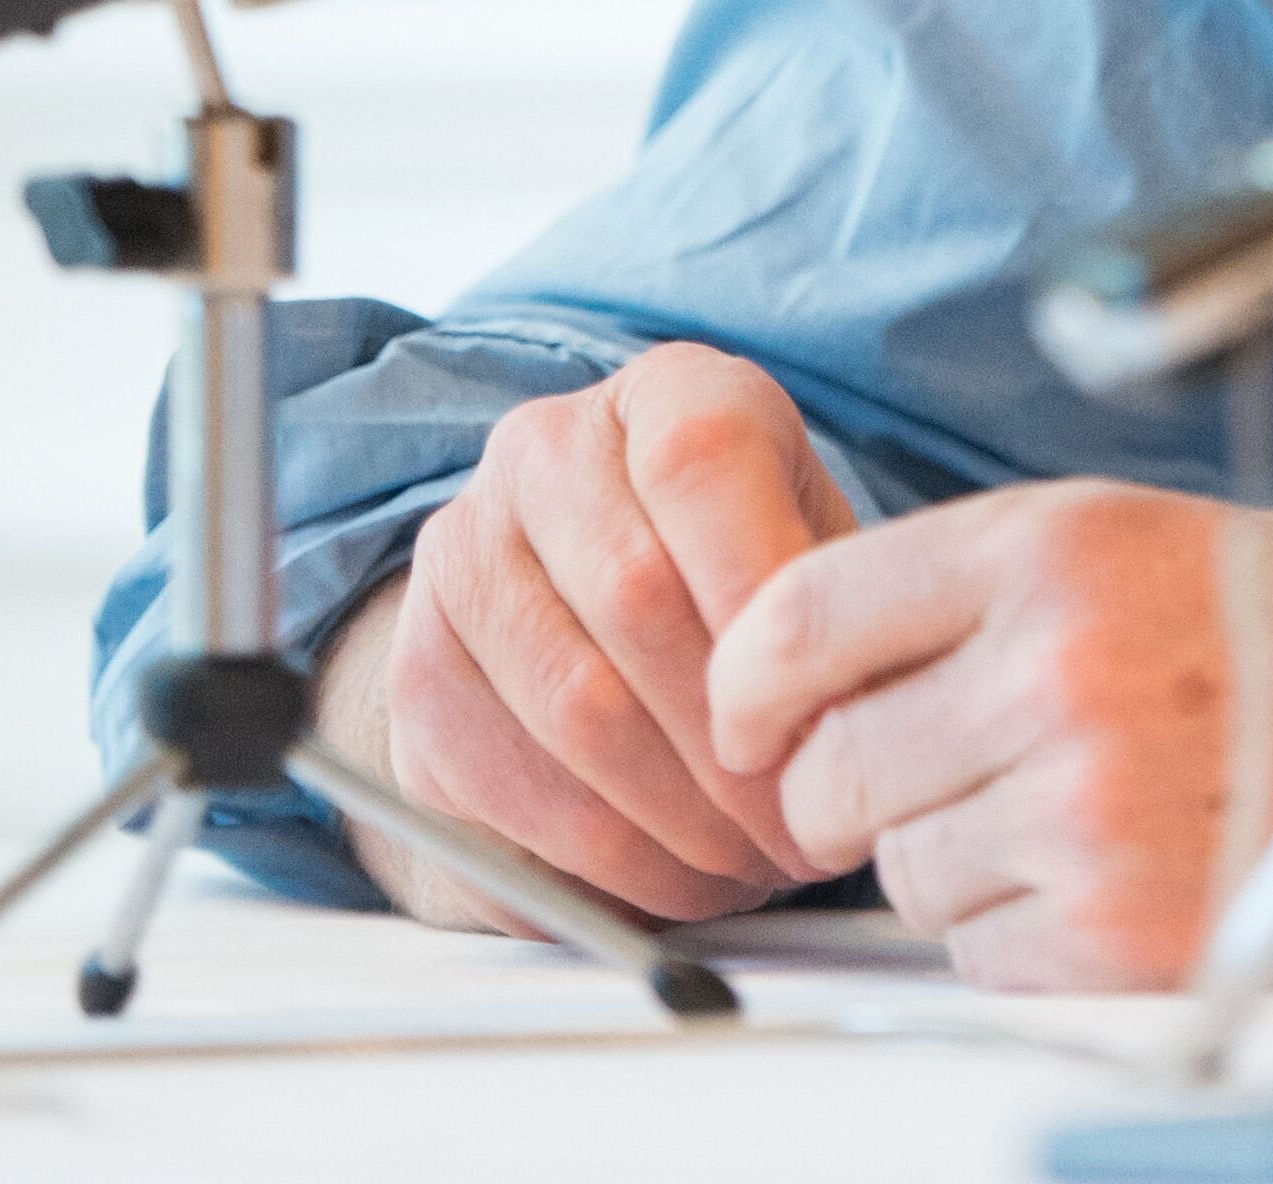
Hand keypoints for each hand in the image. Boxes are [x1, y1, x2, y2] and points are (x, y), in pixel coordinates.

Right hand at [314, 343, 861, 930]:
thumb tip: (856, 720)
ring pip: (573, 709)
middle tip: (805, 828)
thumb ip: (835, 613)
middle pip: (634, 599)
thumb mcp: (818, 556)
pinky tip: (677, 878)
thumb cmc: (742, 579)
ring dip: (680, 820)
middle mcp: (541, 453)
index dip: (766, 606)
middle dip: (735, 745)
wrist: (596, 604)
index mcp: (664, 395)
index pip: (700, 464)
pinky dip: (609, 862)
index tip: (824, 718)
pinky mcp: (416, 677)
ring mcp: (460, 559)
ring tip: (755, 865)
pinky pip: (510, 790)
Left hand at [704, 479, 1272, 991]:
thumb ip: (996, 595)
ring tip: (1111, 815)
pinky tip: (1142, 880)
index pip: (798, 619)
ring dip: (970, 865)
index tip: (760, 722)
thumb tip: (821, 681)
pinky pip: (985, 955)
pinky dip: (1035, 939)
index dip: (756, 689)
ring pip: (905, 872)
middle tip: (975, 782)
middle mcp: (1055, 664)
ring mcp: (1085, 806)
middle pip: (830, 767)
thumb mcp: (1168, 547)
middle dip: (872, 793)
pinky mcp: (1125, 935)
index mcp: (1058, 542)